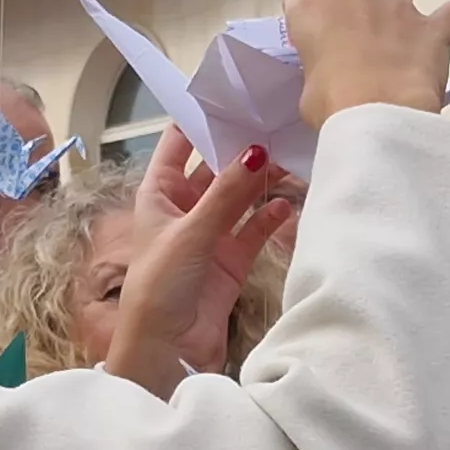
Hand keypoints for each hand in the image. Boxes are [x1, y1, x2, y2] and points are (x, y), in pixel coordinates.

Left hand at [102, 128, 297, 394]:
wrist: (167, 352)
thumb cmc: (160, 288)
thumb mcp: (191, 233)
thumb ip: (227, 194)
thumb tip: (256, 152)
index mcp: (157, 195)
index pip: (178, 146)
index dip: (200, 120)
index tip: (231, 96)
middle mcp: (183, 211)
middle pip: (215, 169)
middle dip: (242, 149)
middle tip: (275, 124)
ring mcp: (209, 236)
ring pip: (240, 198)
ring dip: (262, 183)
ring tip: (292, 160)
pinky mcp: (231, 262)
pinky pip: (255, 230)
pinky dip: (271, 217)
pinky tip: (290, 203)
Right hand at [286, 0, 449, 124]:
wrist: (381, 115)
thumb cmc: (334, 105)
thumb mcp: (308, 90)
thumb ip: (318, 68)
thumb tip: (331, 75)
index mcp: (311, 7)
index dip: (307, 13)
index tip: (313, 33)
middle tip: (352, 32)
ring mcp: (395, 5)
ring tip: (395, 27)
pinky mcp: (431, 24)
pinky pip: (448, 12)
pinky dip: (444, 21)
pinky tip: (438, 37)